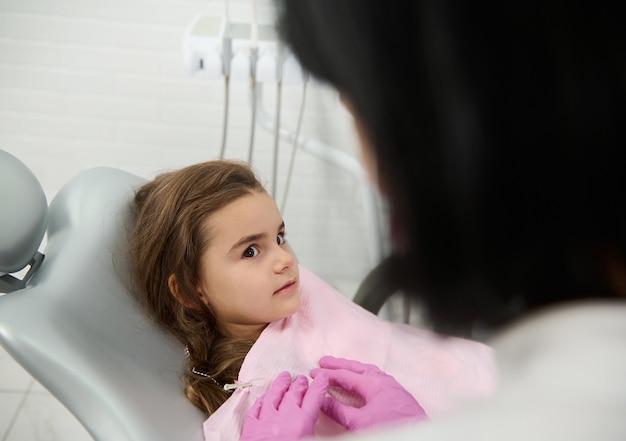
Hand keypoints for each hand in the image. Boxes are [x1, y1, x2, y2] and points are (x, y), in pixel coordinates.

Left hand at [240, 371, 328, 440]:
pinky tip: (263, 398)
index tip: (323, 377)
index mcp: (303, 425)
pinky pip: (255, 410)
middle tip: (302, 378)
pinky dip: (260, 401)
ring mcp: (265, 422)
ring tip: (284, 377)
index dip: (320, 386)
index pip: (314, 398)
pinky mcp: (250, 430)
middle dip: (300, 384)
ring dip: (280, 385)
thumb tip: (335, 435)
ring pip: (273, 396)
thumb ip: (319, 433)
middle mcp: (284, 419)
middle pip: (294, 394)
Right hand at [310, 356, 426, 430]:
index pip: (346, 375)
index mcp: (374, 383)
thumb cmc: (392, 430)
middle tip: (323, 361)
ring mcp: (393, 386)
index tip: (314, 373)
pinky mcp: (399, 395)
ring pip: (369, 371)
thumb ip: (339, 411)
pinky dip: (365, 375)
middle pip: (357, 368)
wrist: (419, 437)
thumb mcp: (359, 423)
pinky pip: (378, 378)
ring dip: (353, 369)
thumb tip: (321, 400)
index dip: (328, 374)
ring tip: (342, 367)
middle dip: (339, 364)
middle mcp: (384, 380)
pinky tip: (364, 381)